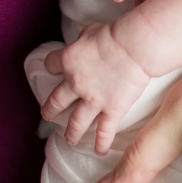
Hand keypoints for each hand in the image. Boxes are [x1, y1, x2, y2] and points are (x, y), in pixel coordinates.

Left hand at [41, 24, 152, 156]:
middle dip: (50, 110)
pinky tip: (99, 151)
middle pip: (56, 101)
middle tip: (48, 115)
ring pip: (76, 122)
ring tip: (69, 139)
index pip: (51, 65)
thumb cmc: (114, 35)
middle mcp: (75, 84)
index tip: (53, 69)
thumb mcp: (90, 31)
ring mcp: (93, 100)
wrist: (134, 47)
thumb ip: (82, 42)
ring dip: (71, 132)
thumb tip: (83, 45)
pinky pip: (104, 131)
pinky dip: (101, 142)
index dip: (51, 66)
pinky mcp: (112, 110)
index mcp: (68, 62)